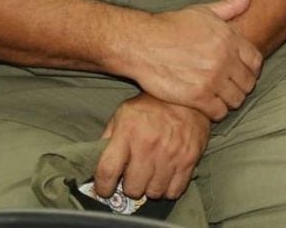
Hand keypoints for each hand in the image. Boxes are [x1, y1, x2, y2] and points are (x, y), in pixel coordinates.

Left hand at [95, 94, 210, 201]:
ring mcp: (171, 153)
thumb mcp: (124, 112)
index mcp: (128, 132)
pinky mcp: (189, 158)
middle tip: (134, 175)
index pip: (107, 172)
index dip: (103, 187)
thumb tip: (96, 162)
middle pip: (132, 189)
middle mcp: (149, 144)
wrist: (188, 93)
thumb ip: (109, 137)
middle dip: (130, 185)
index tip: (105, 189)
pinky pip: (174, 191)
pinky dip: (168, 188)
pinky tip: (166, 176)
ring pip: (153, 193)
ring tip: (151, 174)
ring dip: (150, 187)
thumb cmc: (152, 104)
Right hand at [127, 0, 262, 119]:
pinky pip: (219, 112)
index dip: (252, 69)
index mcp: (230, 38)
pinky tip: (207, 105)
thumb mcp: (203, 11)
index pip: (256, 61)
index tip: (242, 72)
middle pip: (248, 83)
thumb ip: (231, 6)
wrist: (143, 43)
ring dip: (230, 100)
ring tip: (219, 96)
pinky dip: (216, 111)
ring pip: (236, 100)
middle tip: (230, 86)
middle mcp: (225, 59)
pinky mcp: (197, 96)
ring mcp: (212, 79)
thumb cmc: (172, 26)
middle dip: (241, 85)